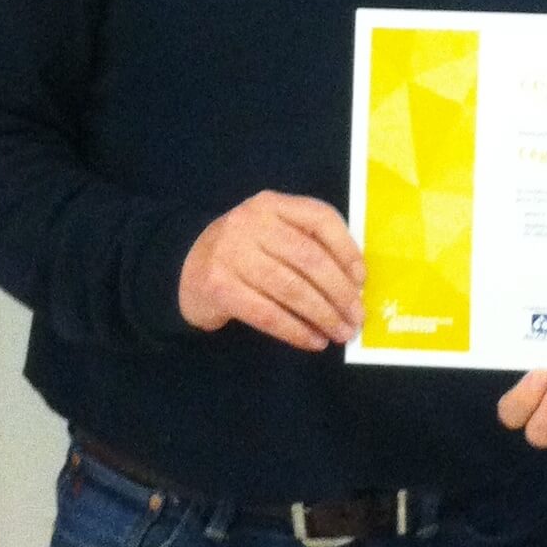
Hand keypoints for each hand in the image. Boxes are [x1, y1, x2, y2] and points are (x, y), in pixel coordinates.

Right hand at [177, 190, 364, 348]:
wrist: (185, 269)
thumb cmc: (245, 253)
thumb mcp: (272, 232)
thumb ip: (307, 243)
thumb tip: (353, 283)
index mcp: (272, 204)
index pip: (320, 218)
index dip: (347, 249)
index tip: (362, 280)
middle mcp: (251, 223)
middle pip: (310, 259)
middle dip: (340, 293)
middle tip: (357, 318)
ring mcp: (232, 254)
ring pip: (291, 289)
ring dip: (323, 316)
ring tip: (341, 334)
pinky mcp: (219, 288)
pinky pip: (268, 314)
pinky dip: (296, 331)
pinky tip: (313, 341)